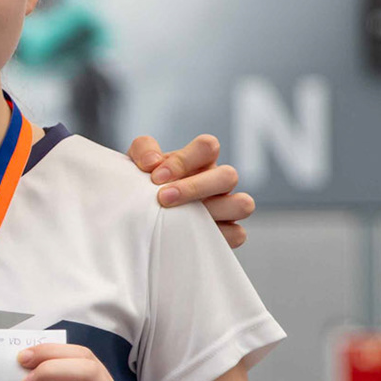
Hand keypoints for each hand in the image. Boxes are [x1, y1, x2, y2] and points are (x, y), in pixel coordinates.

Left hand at [127, 133, 255, 247]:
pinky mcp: (228, 232)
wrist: (141, 214)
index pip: (208, 146)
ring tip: (181, 217)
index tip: (155, 177)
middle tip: (163, 198)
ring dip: (212, 211)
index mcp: (201, 160)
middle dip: (195, 187)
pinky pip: (238, 233)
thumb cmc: (145, 184)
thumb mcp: (137, 162)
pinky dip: (216, 234)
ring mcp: (227, 206)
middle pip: (229, 175)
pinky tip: (188, 234)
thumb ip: (143, 150)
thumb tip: (152, 162)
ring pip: (243, 204)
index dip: (183, 161)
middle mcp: (218, 180)